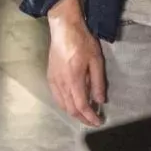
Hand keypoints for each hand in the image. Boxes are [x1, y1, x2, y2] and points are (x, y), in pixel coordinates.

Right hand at [46, 8, 106, 126]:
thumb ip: (98, 82)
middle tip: (93, 120)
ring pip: (62, 105)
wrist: (64, 28)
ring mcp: (53, 80)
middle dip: (83, 118)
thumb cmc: (82, 41)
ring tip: (85, 113)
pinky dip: (65, 104)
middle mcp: (61, 83)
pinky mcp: (50, 77)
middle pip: (71, 109)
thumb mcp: (96, 60)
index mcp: (74, 80)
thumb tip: (100, 100)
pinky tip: (72, 103)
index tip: (99, 121)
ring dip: (74, 112)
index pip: (82, 106)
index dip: (90, 117)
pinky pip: (56, 97)